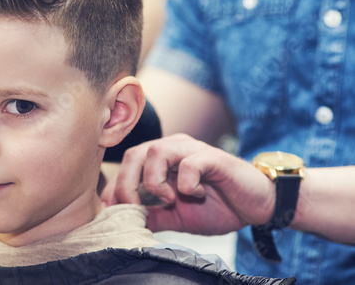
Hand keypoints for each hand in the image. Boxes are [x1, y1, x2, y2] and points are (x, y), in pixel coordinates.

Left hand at [101, 134, 275, 234]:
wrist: (257, 206)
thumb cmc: (217, 205)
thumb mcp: (176, 216)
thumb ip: (150, 215)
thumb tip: (121, 221)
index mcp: (162, 159)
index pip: (127, 165)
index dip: (115, 187)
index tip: (112, 211)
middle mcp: (173, 148)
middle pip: (135, 153)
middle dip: (126, 184)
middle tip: (134, 208)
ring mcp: (193, 150)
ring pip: (156, 151)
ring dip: (154, 180)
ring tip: (167, 200)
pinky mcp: (213, 158)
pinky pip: (189, 163)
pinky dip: (186, 183)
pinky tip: (196, 195)